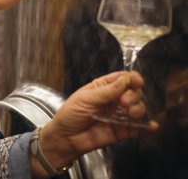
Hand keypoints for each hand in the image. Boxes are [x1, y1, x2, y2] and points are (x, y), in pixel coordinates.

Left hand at [37, 71, 157, 172]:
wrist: (65, 138)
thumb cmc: (70, 114)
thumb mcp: (85, 99)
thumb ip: (106, 91)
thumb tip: (125, 80)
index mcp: (103, 87)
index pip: (122, 78)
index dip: (132, 78)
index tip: (137, 82)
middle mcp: (113, 100)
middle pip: (133, 92)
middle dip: (134, 95)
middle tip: (124, 103)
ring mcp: (119, 115)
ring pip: (138, 108)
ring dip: (139, 109)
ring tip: (131, 114)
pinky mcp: (122, 131)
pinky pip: (138, 128)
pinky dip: (146, 127)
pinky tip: (151, 126)